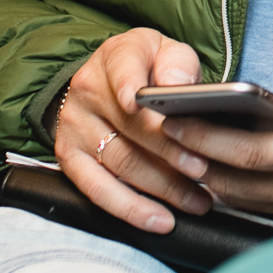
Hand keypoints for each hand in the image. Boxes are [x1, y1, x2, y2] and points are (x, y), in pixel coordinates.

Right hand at [53, 28, 212, 232]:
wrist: (110, 81)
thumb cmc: (151, 69)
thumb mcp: (167, 51)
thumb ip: (177, 63)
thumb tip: (177, 84)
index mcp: (114, 57)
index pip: (122, 70)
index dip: (128, 85)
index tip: (138, 101)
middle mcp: (86, 91)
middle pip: (131, 127)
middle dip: (170, 152)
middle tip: (203, 170)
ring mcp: (74, 127)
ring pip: (120, 163)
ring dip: (162, 187)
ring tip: (197, 200)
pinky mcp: (69, 159)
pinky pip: (98, 190)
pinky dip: (131, 209)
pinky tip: (160, 220)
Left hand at [163, 32, 272, 222]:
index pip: (246, 153)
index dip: (205, 140)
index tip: (173, 124)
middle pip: (233, 182)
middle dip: (193, 161)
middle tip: (160, 139)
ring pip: (243, 201)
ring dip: (208, 180)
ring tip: (178, 155)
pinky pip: (260, 210)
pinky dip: (233, 194)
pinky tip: (216, 176)